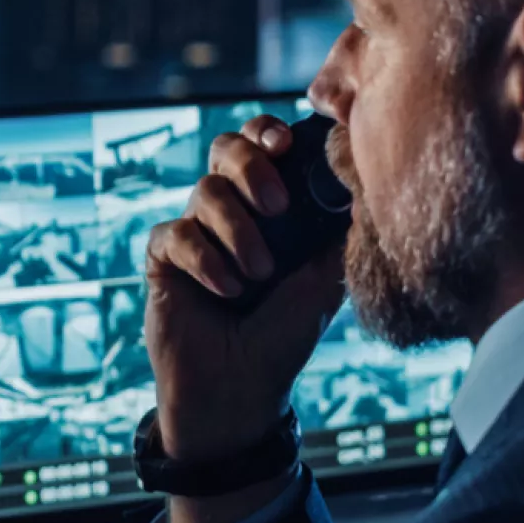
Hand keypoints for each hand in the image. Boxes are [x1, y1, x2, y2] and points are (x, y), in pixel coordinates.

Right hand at [144, 114, 346, 466]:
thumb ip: (336, 231)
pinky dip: (205, 258)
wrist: (239, 391)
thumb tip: (360, 179)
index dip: (268, 131)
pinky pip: (175, 234)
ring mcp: (194, 233)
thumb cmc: (283, 339)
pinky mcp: (163, 260)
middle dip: (251, 166)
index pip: (262, 145)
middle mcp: (230, 212)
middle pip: (225, 148)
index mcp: (269, 208)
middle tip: (276, 207)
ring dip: (236, 230)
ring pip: (204, 192)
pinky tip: (226, 290)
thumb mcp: (324, 281)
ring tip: (257, 274)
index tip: (285, 143)